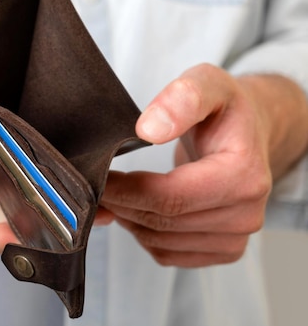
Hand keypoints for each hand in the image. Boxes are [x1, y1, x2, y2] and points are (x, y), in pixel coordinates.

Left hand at [100, 63, 307, 266]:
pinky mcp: (222, 249)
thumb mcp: (205, 83)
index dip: (125, 190)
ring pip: (160, 242)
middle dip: (120, 203)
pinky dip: (143, 235)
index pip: (170, 197)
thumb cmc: (224, 108)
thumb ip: (181, 99)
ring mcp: (235, 238)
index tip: (96, 175)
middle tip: (92, 183)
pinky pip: (168, 254)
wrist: (246, 132)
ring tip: (113, 191)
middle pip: (162, 222)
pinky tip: (135, 209)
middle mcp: (245, 214)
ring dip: (128, 219)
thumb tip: (149, 130)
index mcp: (243, 175)